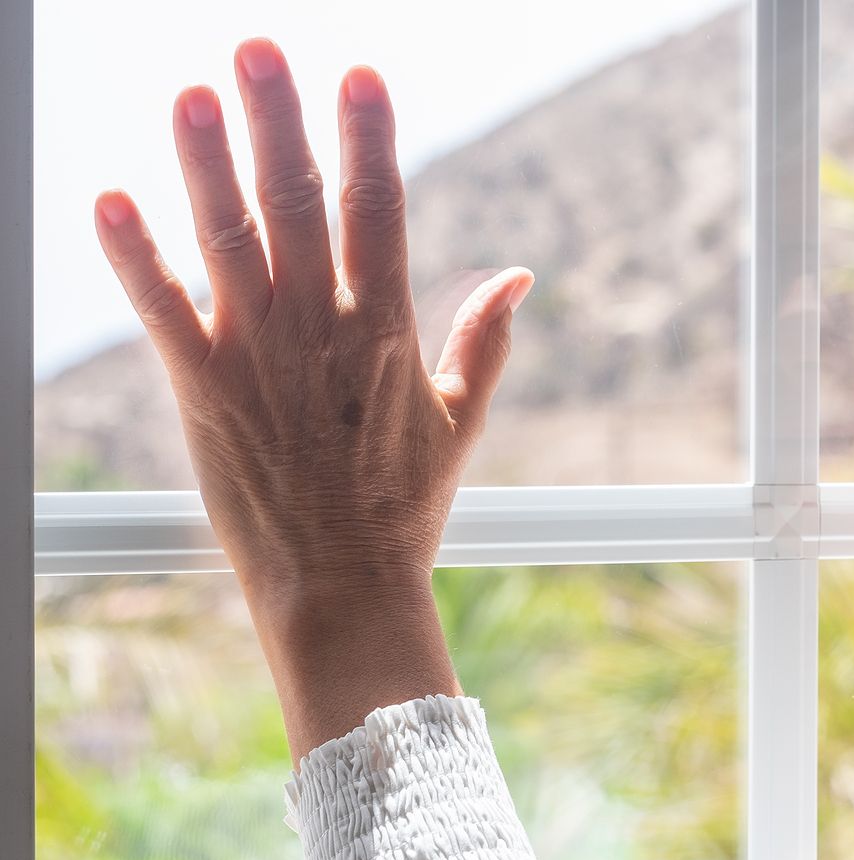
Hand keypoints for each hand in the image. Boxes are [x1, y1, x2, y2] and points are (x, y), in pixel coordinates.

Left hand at [93, 37, 532, 615]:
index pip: (378, 211)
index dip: (368, 138)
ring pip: (230, 240)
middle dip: (279, 120)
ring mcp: (260, 358)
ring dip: (206, 164)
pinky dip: (134, 258)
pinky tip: (110, 199)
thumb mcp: (459, 422)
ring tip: (191, 93)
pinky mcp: (204, 393)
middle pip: (298, 203)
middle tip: (257, 49)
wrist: (345, 588)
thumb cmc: (403, 509)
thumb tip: (520, 275)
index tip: (358, 74)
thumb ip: (484, 341)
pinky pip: (163, 314)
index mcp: (387, 329)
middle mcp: (323, 329)